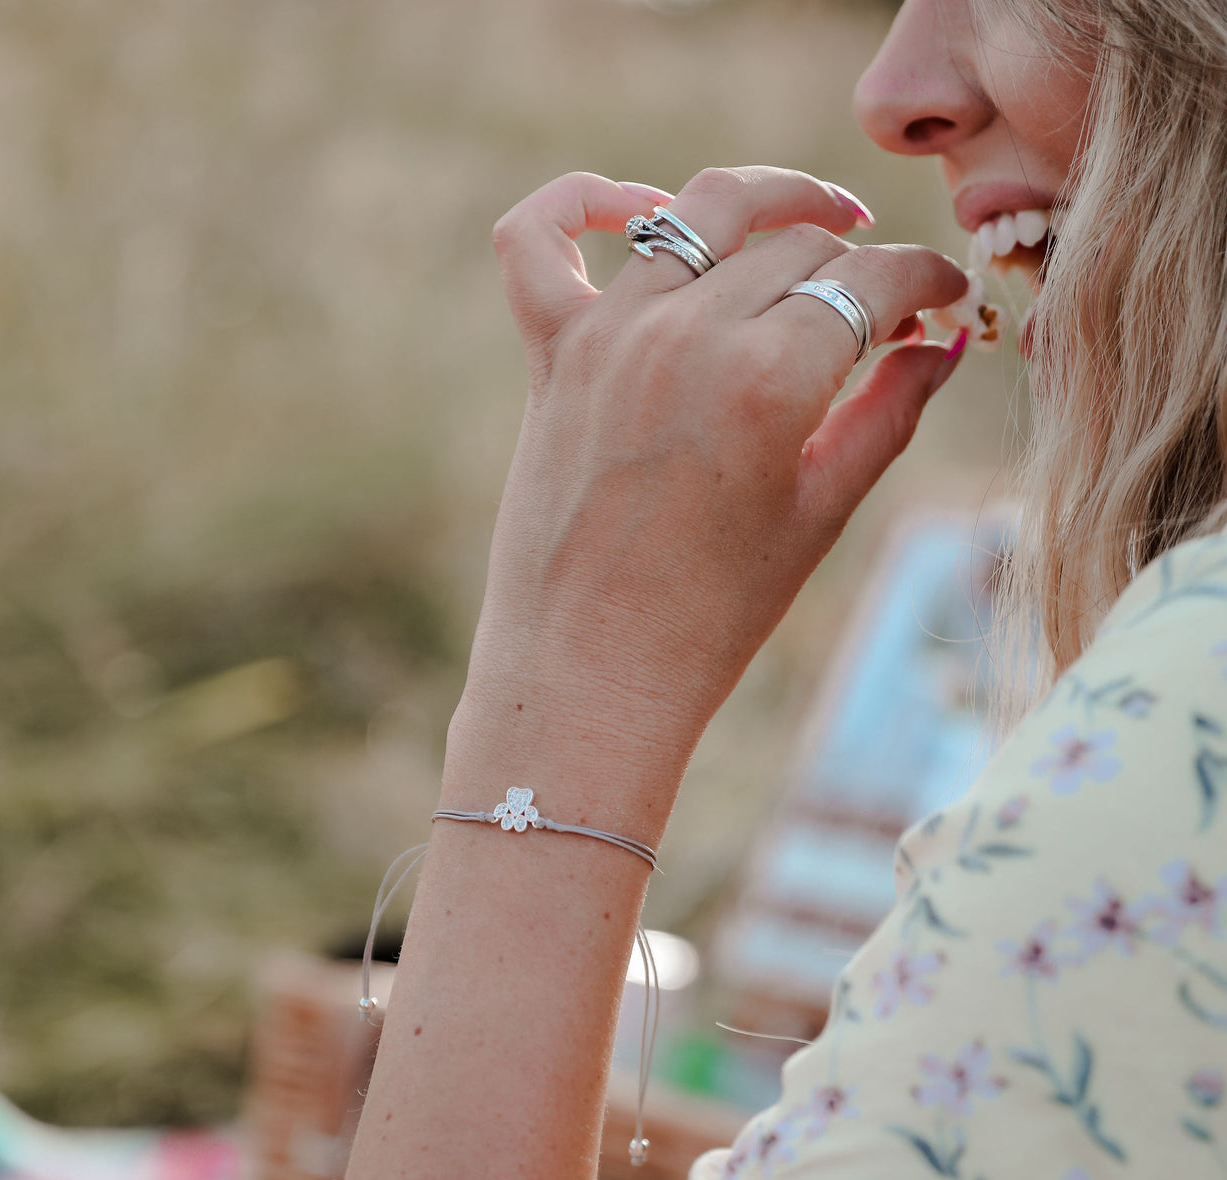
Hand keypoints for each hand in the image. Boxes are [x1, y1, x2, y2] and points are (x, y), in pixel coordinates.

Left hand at [454, 166, 967, 806]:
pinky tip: (640, 204)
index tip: (944, 296)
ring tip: (811, 225)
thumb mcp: (818, 516)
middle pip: (798, 244)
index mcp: (769, 379)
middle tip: (881, 306)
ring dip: (768, 208)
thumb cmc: (712, 617)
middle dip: (858, 263)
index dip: (925, 278)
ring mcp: (609, 336)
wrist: (589, 675)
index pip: (871, 279)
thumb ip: (886, 415)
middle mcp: (687, 335)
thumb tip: (940, 346)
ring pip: (702, 213)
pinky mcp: (551, 356)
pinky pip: (540, 238)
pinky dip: (585, 200)